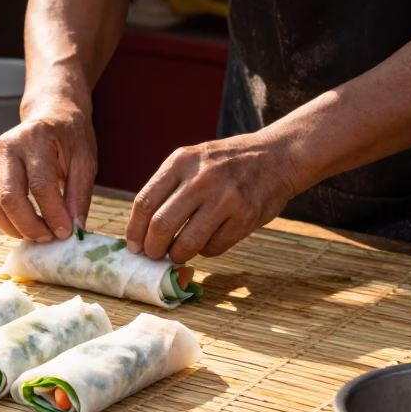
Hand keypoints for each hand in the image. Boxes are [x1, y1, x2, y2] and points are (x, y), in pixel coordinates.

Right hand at [0, 106, 96, 240]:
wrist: (51, 112)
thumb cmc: (70, 135)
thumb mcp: (85, 159)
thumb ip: (80, 194)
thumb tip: (75, 228)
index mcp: (35, 138)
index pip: (40, 184)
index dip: (53, 214)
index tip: (67, 233)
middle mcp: (8, 147)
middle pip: (9, 197)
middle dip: (30, 226)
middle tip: (50, 239)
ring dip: (14, 228)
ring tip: (39, 235)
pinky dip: (6, 221)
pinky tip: (26, 226)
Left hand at [125, 131, 300, 263]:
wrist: (277, 156)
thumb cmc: (224, 162)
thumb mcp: (191, 159)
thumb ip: (166, 187)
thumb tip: (140, 229)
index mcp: (181, 162)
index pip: (144, 202)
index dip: (134, 230)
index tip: (133, 246)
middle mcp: (201, 179)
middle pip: (161, 226)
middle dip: (152, 248)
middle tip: (152, 255)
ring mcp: (226, 198)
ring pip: (187, 243)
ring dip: (176, 255)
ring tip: (176, 254)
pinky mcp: (246, 217)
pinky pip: (214, 247)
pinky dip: (204, 251)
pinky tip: (206, 242)